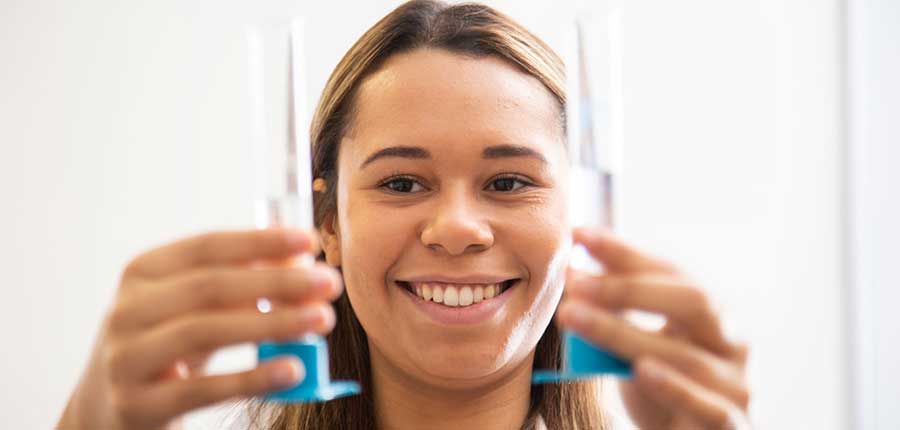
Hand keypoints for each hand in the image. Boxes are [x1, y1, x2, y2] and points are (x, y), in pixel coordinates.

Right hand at [56, 229, 342, 429]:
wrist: (107, 411)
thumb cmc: (168, 347)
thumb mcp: (196, 309)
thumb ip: (243, 283)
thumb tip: (302, 264)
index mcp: (144, 273)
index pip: (207, 247)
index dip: (261, 241)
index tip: (311, 242)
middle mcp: (128, 309)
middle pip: (211, 287)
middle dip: (278, 282)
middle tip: (329, 283)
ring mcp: (126, 357)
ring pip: (205, 331)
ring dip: (272, 323)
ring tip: (321, 320)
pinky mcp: (137, 405)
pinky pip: (202, 390)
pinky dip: (253, 377)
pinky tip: (294, 370)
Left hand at [557, 228, 750, 429]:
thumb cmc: (659, 389)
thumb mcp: (634, 346)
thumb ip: (616, 313)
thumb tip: (576, 270)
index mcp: (711, 312)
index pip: (671, 272)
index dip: (625, 252)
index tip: (578, 235)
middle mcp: (732, 342)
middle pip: (693, 301)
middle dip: (627, 288)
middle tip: (573, 281)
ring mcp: (737, 385)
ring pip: (686, 356)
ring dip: (623, 333)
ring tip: (575, 317)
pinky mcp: (734, 426)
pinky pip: (710, 407)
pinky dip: (674, 388)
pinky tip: (640, 370)